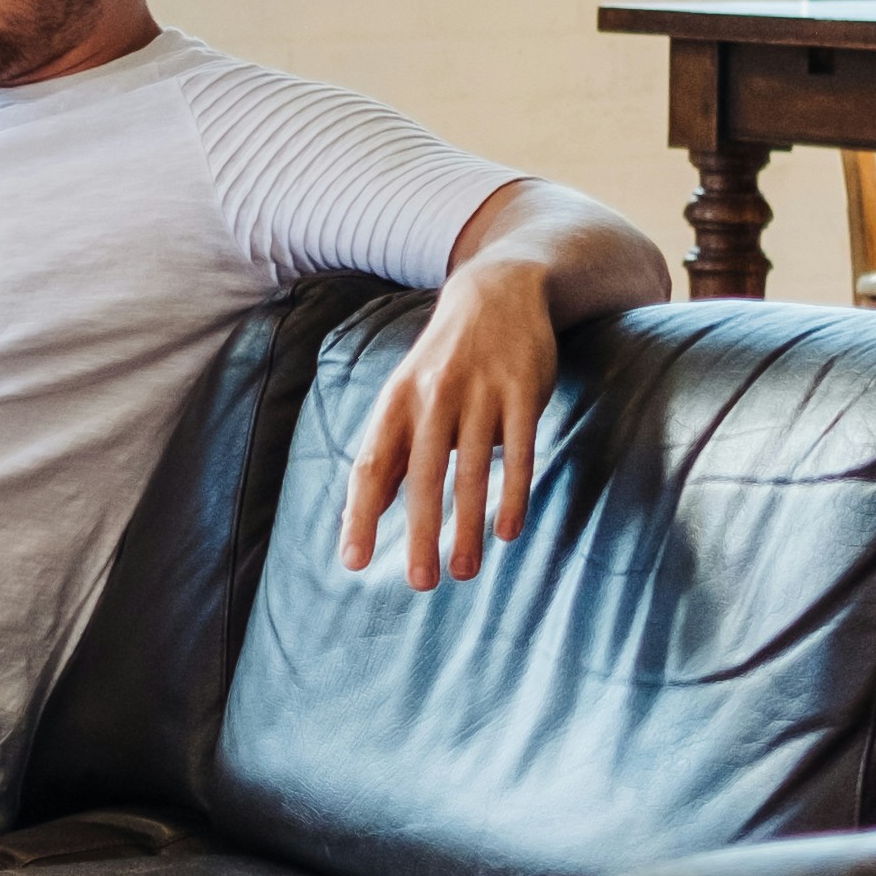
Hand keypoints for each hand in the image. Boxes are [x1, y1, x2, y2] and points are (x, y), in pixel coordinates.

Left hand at [340, 257, 558, 594]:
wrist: (498, 292)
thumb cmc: (445, 362)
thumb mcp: (406, 398)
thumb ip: (388, 454)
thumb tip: (353, 517)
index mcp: (397, 402)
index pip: (372, 466)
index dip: (360, 513)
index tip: (353, 561)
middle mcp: (434, 396)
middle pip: (423, 475)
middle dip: (420, 533)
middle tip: (420, 583)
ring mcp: (480, 392)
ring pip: (471, 470)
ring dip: (468, 526)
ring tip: (465, 572)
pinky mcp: (522, 391)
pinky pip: (519, 451)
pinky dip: (513, 494)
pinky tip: (508, 532)